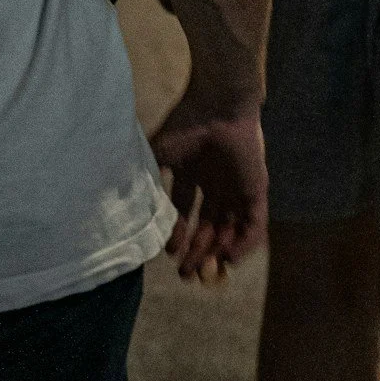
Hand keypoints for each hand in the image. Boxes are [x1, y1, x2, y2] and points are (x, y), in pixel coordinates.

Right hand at [151, 90, 267, 281]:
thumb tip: (123, 207)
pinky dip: (243, 245)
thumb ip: (145, 180)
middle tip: (184, 274)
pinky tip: (226, 259)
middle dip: (196, 251)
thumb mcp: (158, 155)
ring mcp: (236, 188)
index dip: (177, 234)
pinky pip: (254, 225)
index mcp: (193, 174)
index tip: (168, 252)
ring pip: (229, 229)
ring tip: (201, 271)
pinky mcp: (256, 190)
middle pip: (208, 226)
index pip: (186, 213)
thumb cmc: (187, 125)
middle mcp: (215, 184)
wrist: (218, 106)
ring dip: (216, 253)